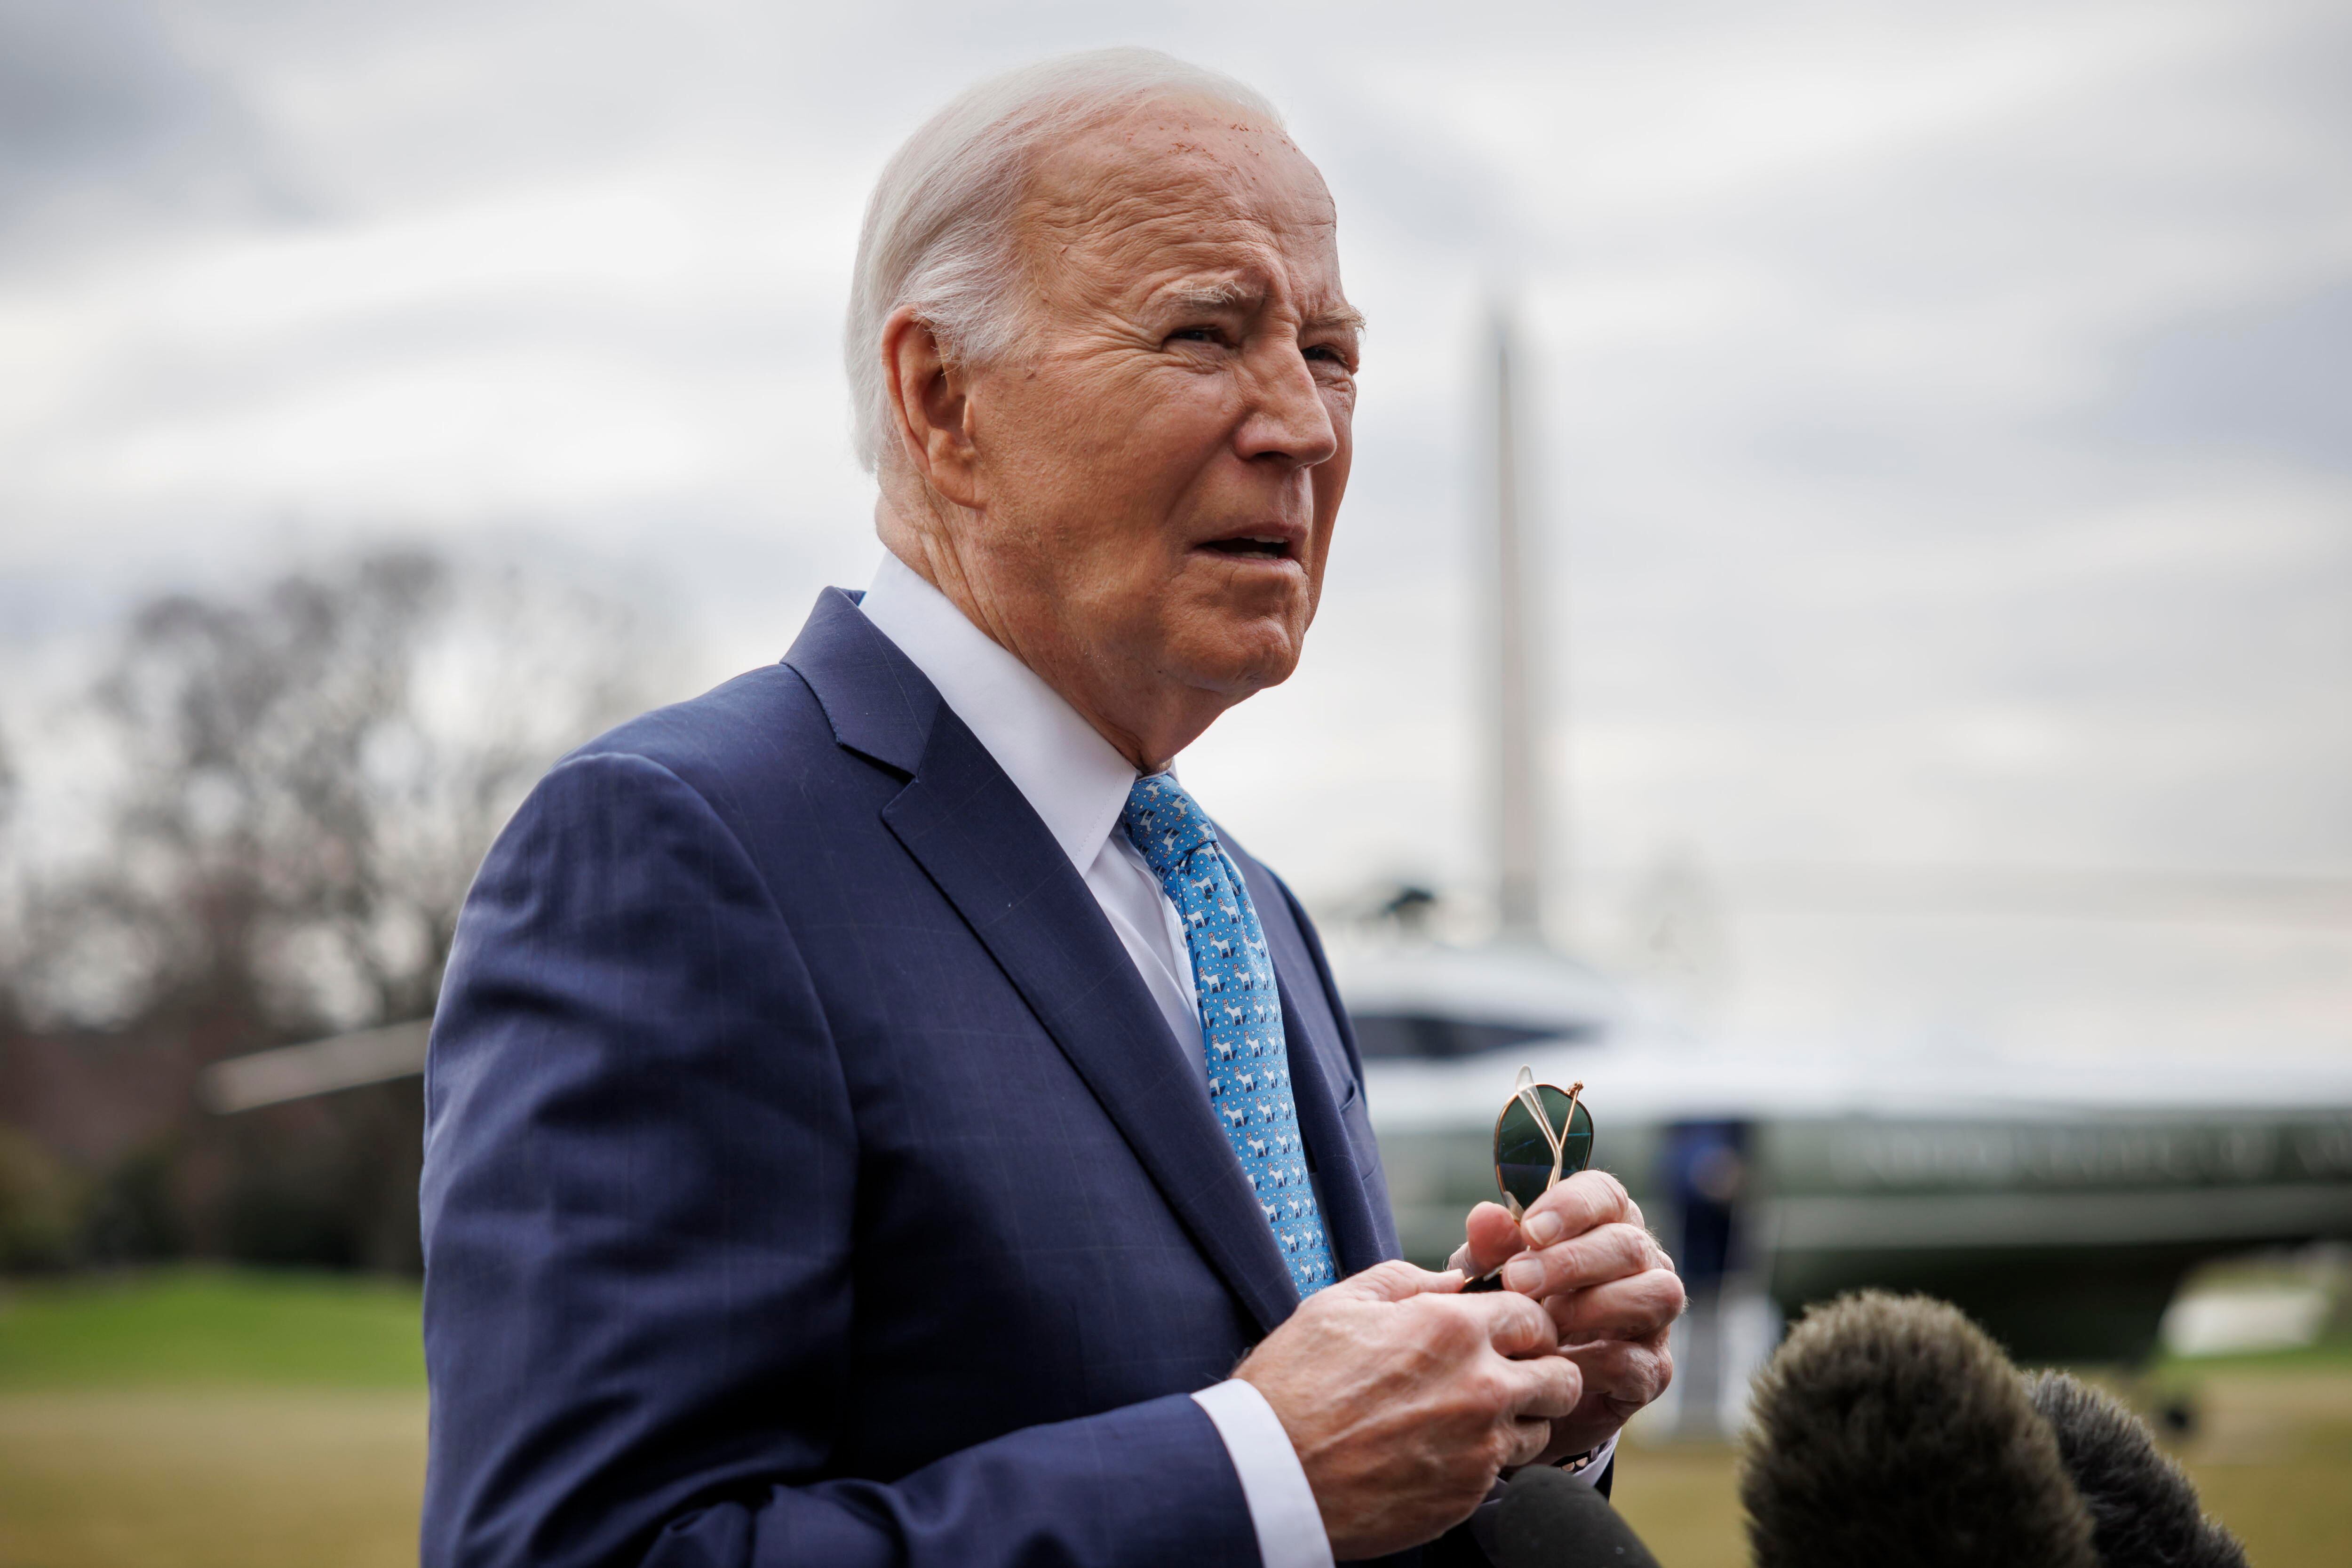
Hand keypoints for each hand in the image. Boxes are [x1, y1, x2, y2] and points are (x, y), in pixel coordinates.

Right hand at [1235, 1259, 1582, 1558]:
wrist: (1270, 1474)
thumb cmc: (1294, 1383)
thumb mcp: (1340, 1306)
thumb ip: (1405, 1282)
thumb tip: (1451, 1281)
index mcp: (1452, 1328)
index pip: (1534, 1314)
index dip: (1523, 1321)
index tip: (1507, 1332)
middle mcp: (1481, 1387)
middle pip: (1561, 1377)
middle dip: (1543, 1371)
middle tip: (1510, 1374)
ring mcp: (1479, 1449)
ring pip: (1541, 1430)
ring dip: (1517, 1421)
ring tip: (1468, 1418)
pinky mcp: (1467, 1497)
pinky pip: (1502, 1475)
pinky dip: (1482, 1462)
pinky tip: (1438, 1453)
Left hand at [1448, 1170, 1682, 1459]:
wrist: (1526, 1387)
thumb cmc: (1515, 1310)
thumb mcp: (1489, 1277)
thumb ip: (1490, 1247)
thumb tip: (1485, 1215)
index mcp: (1604, 1225)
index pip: (1606, 1194)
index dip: (1572, 1206)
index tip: (1530, 1229)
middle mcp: (1642, 1264)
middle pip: (1629, 1245)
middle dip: (1572, 1261)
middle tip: (1518, 1280)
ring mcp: (1654, 1318)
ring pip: (1654, 1294)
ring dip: (1593, 1306)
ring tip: (1545, 1321)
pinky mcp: (1652, 1370)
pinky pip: (1634, 1361)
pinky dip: (1589, 1362)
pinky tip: (1553, 1363)